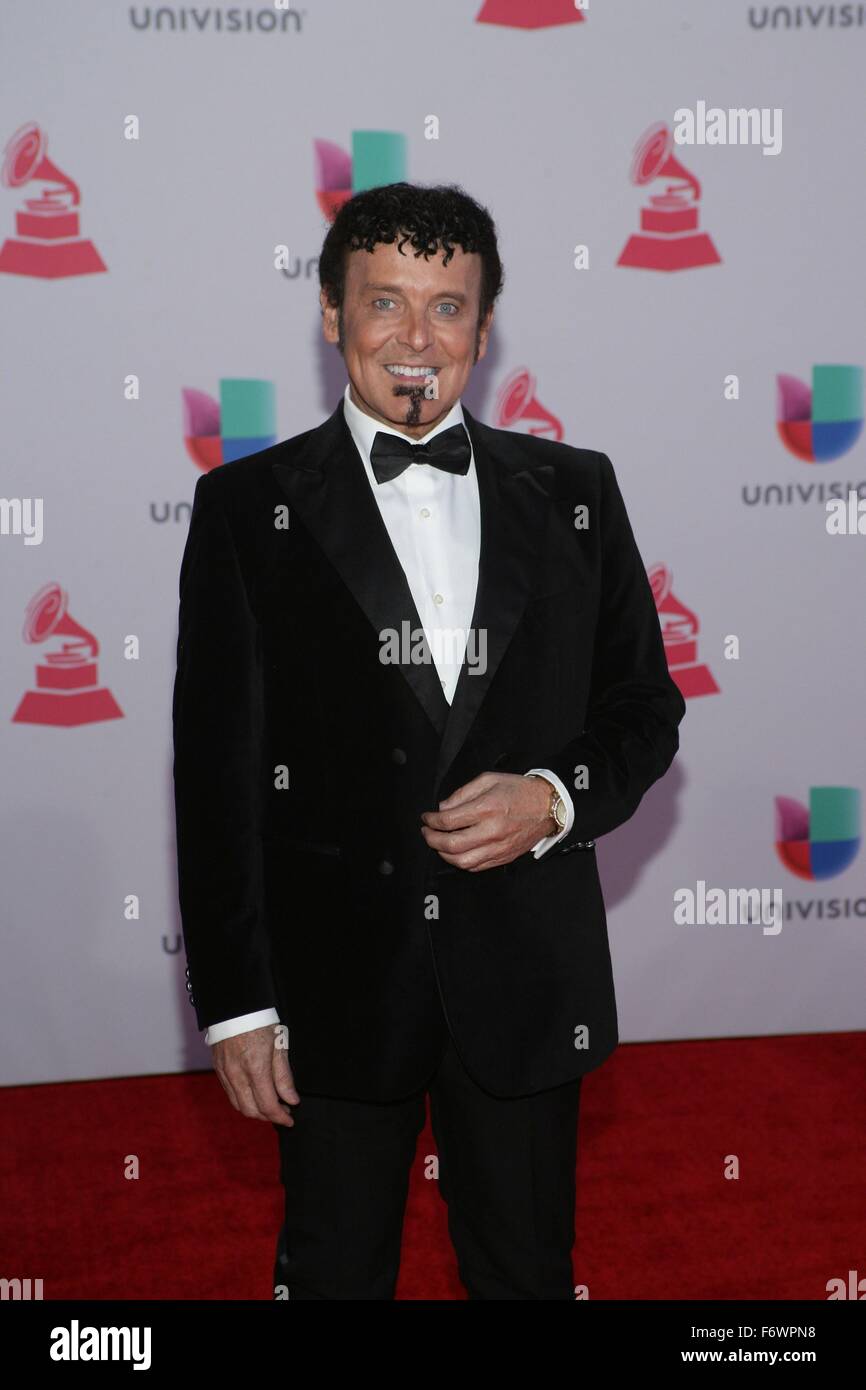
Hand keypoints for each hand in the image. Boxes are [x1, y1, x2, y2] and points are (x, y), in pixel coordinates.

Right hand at [211, 1024, 299, 1127]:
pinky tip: (255, 1094)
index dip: (280, 1116)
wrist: (235, 1006)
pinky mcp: (218, 1069)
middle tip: (283, 1111)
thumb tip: (291, 1099)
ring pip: (239, 1105)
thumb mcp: (279, 1045)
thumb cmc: (260, 1021)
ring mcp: (225, 1073)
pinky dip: (243, 1100)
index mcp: (255, 1068)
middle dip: (268, 1116)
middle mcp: (237, 1074)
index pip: (267, 1105)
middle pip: (251, 1110)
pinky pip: (230, 1094)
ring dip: (255, 1110)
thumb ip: (284, 1076)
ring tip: (270, 1104)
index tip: (290, 1119)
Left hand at [420, 772, 554, 871]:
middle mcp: (492, 831)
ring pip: (462, 861)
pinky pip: (477, 867)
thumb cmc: (520, 791)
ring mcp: (498, 847)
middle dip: (432, 839)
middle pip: (452, 844)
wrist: (547, 806)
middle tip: (427, 832)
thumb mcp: (489, 780)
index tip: (427, 818)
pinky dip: (462, 862)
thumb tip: (443, 808)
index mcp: (487, 808)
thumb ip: (462, 793)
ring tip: (439, 844)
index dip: (431, 820)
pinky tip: (457, 853)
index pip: (448, 821)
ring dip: (444, 854)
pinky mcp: (504, 857)